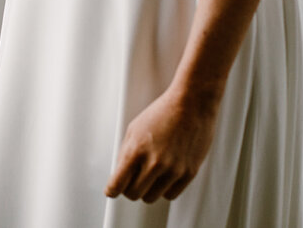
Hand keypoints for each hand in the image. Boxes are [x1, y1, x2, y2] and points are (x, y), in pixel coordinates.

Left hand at [104, 87, 219, 202]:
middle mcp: (154, 163)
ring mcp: (173, 170)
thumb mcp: (134, 128)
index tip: (111, 191)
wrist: (192, 104)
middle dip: (129, 189)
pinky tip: (164, 176)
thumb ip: (125, 153)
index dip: (112, 190)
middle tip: (132, 180)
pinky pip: (170, 195)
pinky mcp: (189, 173)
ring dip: (147, 190)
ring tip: (149, 175)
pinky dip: (164, 189)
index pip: (118, 184)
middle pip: (134, 194)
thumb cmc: (162, 113)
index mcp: (136, 150)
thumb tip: (120, 174)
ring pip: (152, 197)